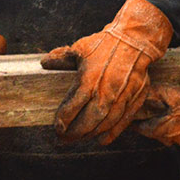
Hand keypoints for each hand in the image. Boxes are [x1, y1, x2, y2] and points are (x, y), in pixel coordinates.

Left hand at [39, 0, 171, 144]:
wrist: (135, 40)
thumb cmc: (105, 44)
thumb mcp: (80, 48)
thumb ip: (61, 58)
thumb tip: (44, 63)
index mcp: (88, 80)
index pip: (71, 108)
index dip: (62, 120)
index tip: (57, 127)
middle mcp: (105, 92)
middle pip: (87, 122)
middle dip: (74, 133)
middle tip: (64, 139)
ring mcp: (121, 98)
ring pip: (104, 125)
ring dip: (90, 134)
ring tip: (81, 139)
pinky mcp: (134, 100)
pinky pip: (122, 122)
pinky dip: (112, 133)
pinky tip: (102, 139)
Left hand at [134, 74, 179, 147]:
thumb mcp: (170, 93)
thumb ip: (152, 95)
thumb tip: (140, 93)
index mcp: (161, 129)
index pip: (141, 128)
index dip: (135, 121)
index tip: (132, 116)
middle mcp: (170, 139)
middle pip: (155, 132)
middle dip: (152, 122)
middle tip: (151, 111)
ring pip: (169, 134)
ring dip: (168, 124)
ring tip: (171, 111)